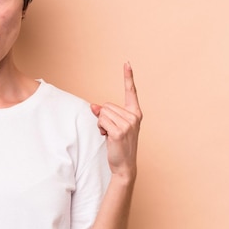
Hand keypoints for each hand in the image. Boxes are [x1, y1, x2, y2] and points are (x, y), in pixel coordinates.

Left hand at [91, 62, 142, 178]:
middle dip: (103, 117)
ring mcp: (128, 124)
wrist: (124, 165)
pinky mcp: (119, 132)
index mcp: (135, 113)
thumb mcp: (113, 126)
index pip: (131, 92)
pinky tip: (108, 137)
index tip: (127, 63)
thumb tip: (93, 106)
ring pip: (102, 113)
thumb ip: (105, 114)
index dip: (128, 77)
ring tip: (110, 135)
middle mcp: (134, 117)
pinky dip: (101, 129)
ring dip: (101, 124)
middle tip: (111, 131)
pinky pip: (101, 121)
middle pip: (107, 105)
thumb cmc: (118, 145)